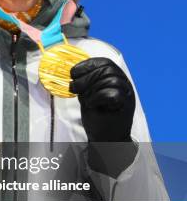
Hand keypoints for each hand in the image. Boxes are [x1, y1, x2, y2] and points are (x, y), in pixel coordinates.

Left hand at [70, 57, 136, 176]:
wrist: (105, 138)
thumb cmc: (97, 115)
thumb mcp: (89, 93)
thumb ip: (86, 82)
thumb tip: (73, 71)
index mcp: (116, 78)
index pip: (105, 62)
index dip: (88, 64)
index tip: (74, 72)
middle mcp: (124, 85)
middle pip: (107, 69)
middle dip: (86, 76)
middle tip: (74, 87)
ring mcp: (127, 95)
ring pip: (110, 80)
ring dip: (91, 88)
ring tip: (83, 99)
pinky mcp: (125, 106)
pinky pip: (112, 94)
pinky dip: (98, 97)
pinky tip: (91, 105)